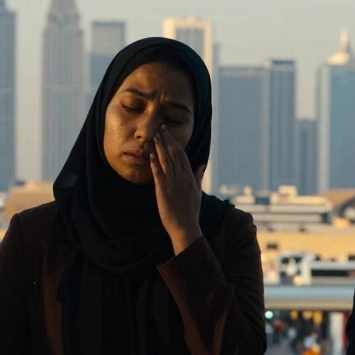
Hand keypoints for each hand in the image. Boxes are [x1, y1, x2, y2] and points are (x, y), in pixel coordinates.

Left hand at [150, 125, 202, 254]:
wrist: (186, 227)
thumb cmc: (191, 212)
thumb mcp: (198, 193)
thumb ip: (199, 177)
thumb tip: (202, 165)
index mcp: (190, 177)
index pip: (182, 155)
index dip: (175, 143)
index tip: (169, 134)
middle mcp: (182, 178)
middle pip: (174, 154)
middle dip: (167, 140)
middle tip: (160, 128)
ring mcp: (173, 183)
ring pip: (166, 161)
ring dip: (160, 147)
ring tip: (155, 135)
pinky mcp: (164, 191)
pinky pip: (159, 174)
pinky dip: (155, 163)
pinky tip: (151, 153)